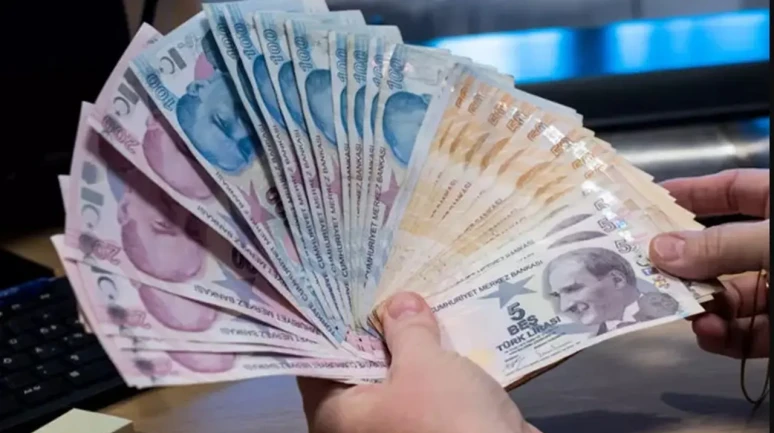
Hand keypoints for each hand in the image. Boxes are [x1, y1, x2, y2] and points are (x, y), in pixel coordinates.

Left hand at [298, 292, 539, 432]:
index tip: (342, 286)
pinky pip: (422, 393)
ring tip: (415, 297)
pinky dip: (432, 367)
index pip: (319, 359)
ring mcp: (395, 430)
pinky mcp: (429, 430)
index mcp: (336, 415)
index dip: (331, 321)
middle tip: (383, 283)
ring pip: (394, 379)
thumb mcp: (422, 364)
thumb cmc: (446, 419)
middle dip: (376, 328)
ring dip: (409, 346)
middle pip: (358, 366)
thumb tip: (399, 304)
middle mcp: (358, 428)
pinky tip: (443, 334)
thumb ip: (406, 329)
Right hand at [649, 169, 769, 358]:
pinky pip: (747, 333)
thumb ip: (720, 246)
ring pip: (728, 297)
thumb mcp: (773, 241)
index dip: (693, 194)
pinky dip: (726, 337)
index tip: (647, 205)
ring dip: (702, 308)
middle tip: (647, 274)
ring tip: (686, 314)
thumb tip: (658, 249)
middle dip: (684, 267)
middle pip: (719, 252)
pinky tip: (712, 335)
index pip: (734, 191)